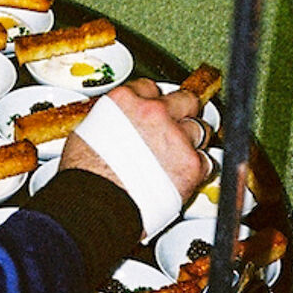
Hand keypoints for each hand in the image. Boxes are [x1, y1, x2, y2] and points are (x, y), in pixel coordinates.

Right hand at [60, 78, 210, 203]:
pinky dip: (198, 167)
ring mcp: (176, 137)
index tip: (154, 108)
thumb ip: (112, 121)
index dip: (153, 100)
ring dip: (193, 139)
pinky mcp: (191, 164)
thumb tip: (117, 126)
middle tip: (179, 122)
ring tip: (182, 153)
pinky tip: (184, 174)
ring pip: (200, 128)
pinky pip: (206, 160)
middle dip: (183, 110)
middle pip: (185, 99)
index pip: (150, 87)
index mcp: (125, 100)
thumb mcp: (87, 132)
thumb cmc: (86, 176)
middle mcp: (153, 112)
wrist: (96, 205)